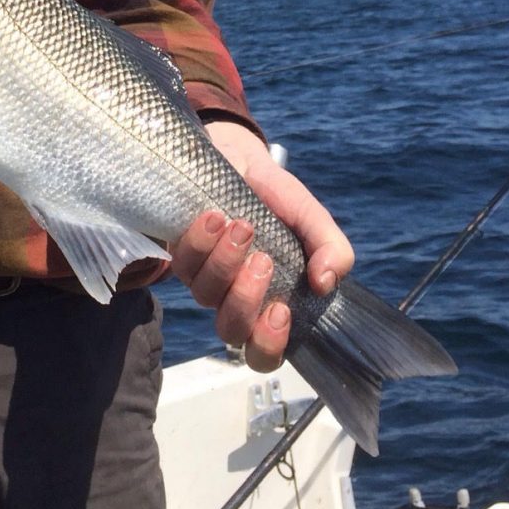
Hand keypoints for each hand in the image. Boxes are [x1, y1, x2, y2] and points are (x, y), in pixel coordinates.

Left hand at [170, 119, 353, 371]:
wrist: (236, 156)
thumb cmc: (274, 196)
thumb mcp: (309, 216)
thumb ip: (330, 247)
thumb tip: (327, 282)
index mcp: (270, 300)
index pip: (263, 352)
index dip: (269, 344)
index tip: (282, 311)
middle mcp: (233, 296)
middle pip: (231, 330)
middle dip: (246, 299)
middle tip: (262, 259)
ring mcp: (203, 276)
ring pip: (205, 294)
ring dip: (224, 263)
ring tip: (240, 225)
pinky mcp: (179, 251)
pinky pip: (182, 261)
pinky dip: (200, 241)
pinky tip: (214, 217)